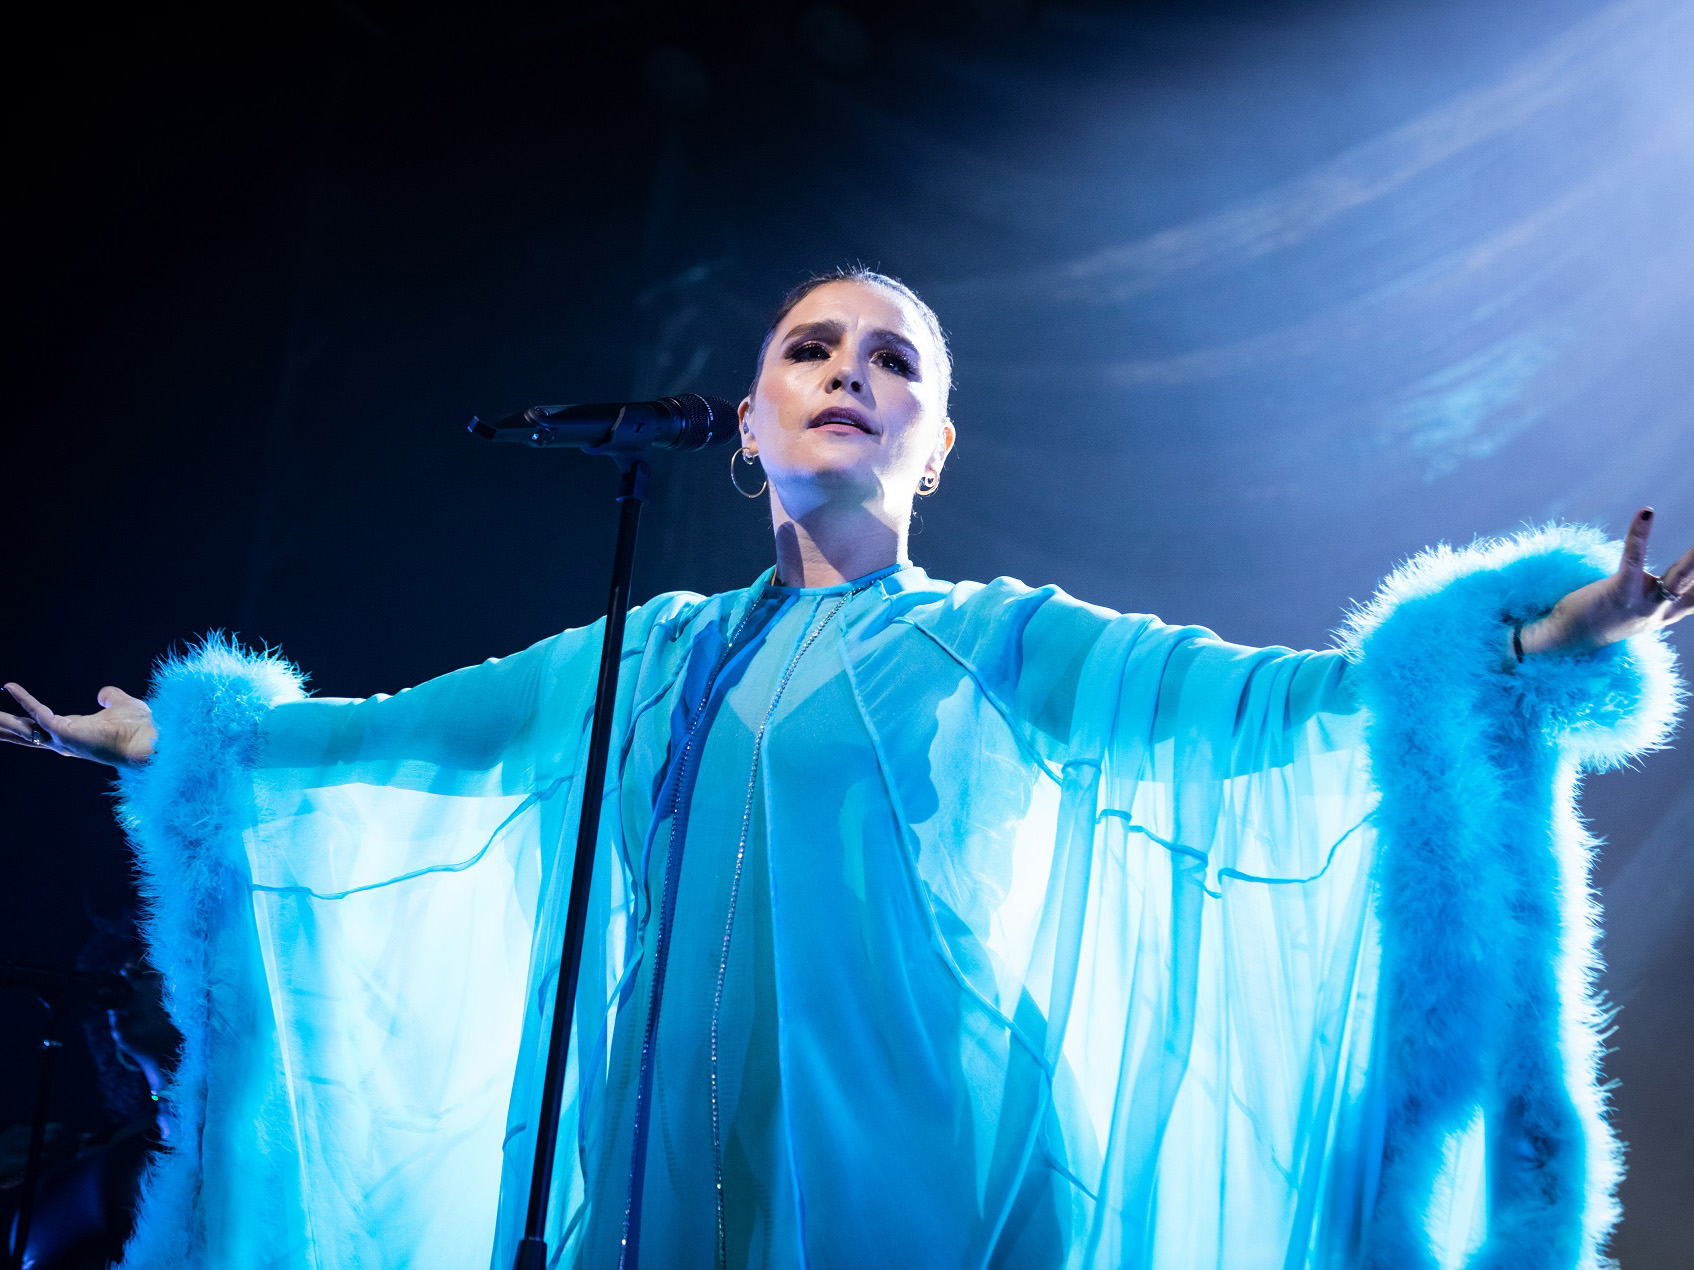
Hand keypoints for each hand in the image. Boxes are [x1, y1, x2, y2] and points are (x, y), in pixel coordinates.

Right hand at [1, 682, 156, 768]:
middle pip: (25, 732)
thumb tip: (102, 693)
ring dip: (4, 722)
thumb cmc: (140, 727)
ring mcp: (62, 738)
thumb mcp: (120, 705)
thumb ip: (109, 697)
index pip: (42, 726)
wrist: (150, 738)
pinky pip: (38, 712)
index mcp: (75, 732)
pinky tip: (10, 686)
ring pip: (23, 727)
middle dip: (4, 727)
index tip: (8, 714)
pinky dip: (24, 698)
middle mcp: (64, 739)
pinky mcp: (65, 732)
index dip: (25, 718)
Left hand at [1518, 508, 1693, 656]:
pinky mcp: (1618, 594)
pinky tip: (1647, 514)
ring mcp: (1643, 605)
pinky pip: (1633, 561)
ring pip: (1680, 578)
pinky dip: (1640, 536)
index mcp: (1670, 612)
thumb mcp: (1642, 611)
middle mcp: (1663, 611)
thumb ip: (1668, 596)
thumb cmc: (1600, 619)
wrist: (1562, 642)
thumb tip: (1683, 583)